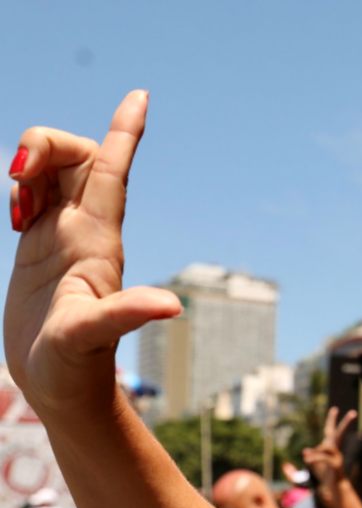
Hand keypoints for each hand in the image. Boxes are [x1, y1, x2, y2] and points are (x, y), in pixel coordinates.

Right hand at [4, 91, 181, 418]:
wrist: (59, 384)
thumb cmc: (75, 365)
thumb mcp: (93, 335)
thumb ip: (125, 314)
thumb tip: (173, 307)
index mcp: (99, 241)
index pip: (112, 172)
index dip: (124, 133)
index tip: (141, 96)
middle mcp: (85, 232)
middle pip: (77, 156)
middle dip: (46, 143)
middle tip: (21, 177)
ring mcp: (63, 237)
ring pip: (54, 170)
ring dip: (31, 162)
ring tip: (17, 201)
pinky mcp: (40, 248)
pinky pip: (35, 194)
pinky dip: (21, 184)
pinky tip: (15, 210)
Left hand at [302, 406, 356, 491]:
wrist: (334, 488)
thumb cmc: (325, 474)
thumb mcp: (314, 463)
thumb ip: (310, 455)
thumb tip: (305, 451)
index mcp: (331, 447)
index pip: (331, 430)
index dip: (331, 420)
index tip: (334, 408)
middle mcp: (336, 450)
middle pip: (340, 433)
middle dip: (346, 423)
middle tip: (354, 412)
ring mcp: (338, 457)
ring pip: (328, 448)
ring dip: (316, 453)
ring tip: (306, 458)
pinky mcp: (336, 466)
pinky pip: (325, 459)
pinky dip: (315, 458)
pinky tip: (307, 460)